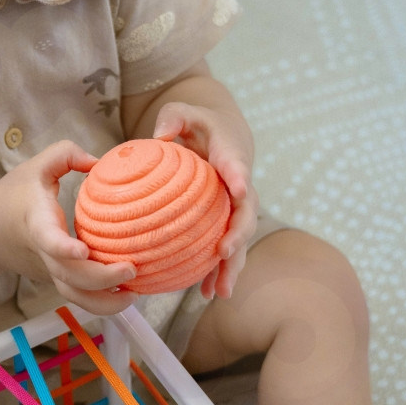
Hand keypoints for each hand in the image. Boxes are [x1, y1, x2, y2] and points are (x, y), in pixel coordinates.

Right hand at [0, 140, 137, 314]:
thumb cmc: (14, 195)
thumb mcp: (36, 165)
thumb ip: (67, 153)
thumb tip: (100, 162)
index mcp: (37, 222)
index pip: (47, 240)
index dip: (63, 248)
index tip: (83, 250)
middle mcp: (43, 253)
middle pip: (68, 277)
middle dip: (101, 280)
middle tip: (132, 270)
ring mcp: (48, 270)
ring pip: (73, 296)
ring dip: (104, 303)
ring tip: (134, 293)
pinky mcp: (55, 280)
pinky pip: (78, 296)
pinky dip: (101, 301)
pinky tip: (126, 294)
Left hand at [154, 102, 258, 298]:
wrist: (217, 136)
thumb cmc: (195, 124)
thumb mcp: (183, 111)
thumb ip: (174, 116)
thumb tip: (160, 135)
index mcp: (230, 155)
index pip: (236, 164)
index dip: (239, 175)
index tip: (241, 188)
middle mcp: (239, 187)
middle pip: (244, 214)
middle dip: (238, 234)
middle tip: (225, 252)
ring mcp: (234, 209)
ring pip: (238, 240)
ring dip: (231, 266)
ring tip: (219, 291)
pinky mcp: (224, 225)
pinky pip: (224, 250)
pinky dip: (217, 271)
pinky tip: (207, 293)